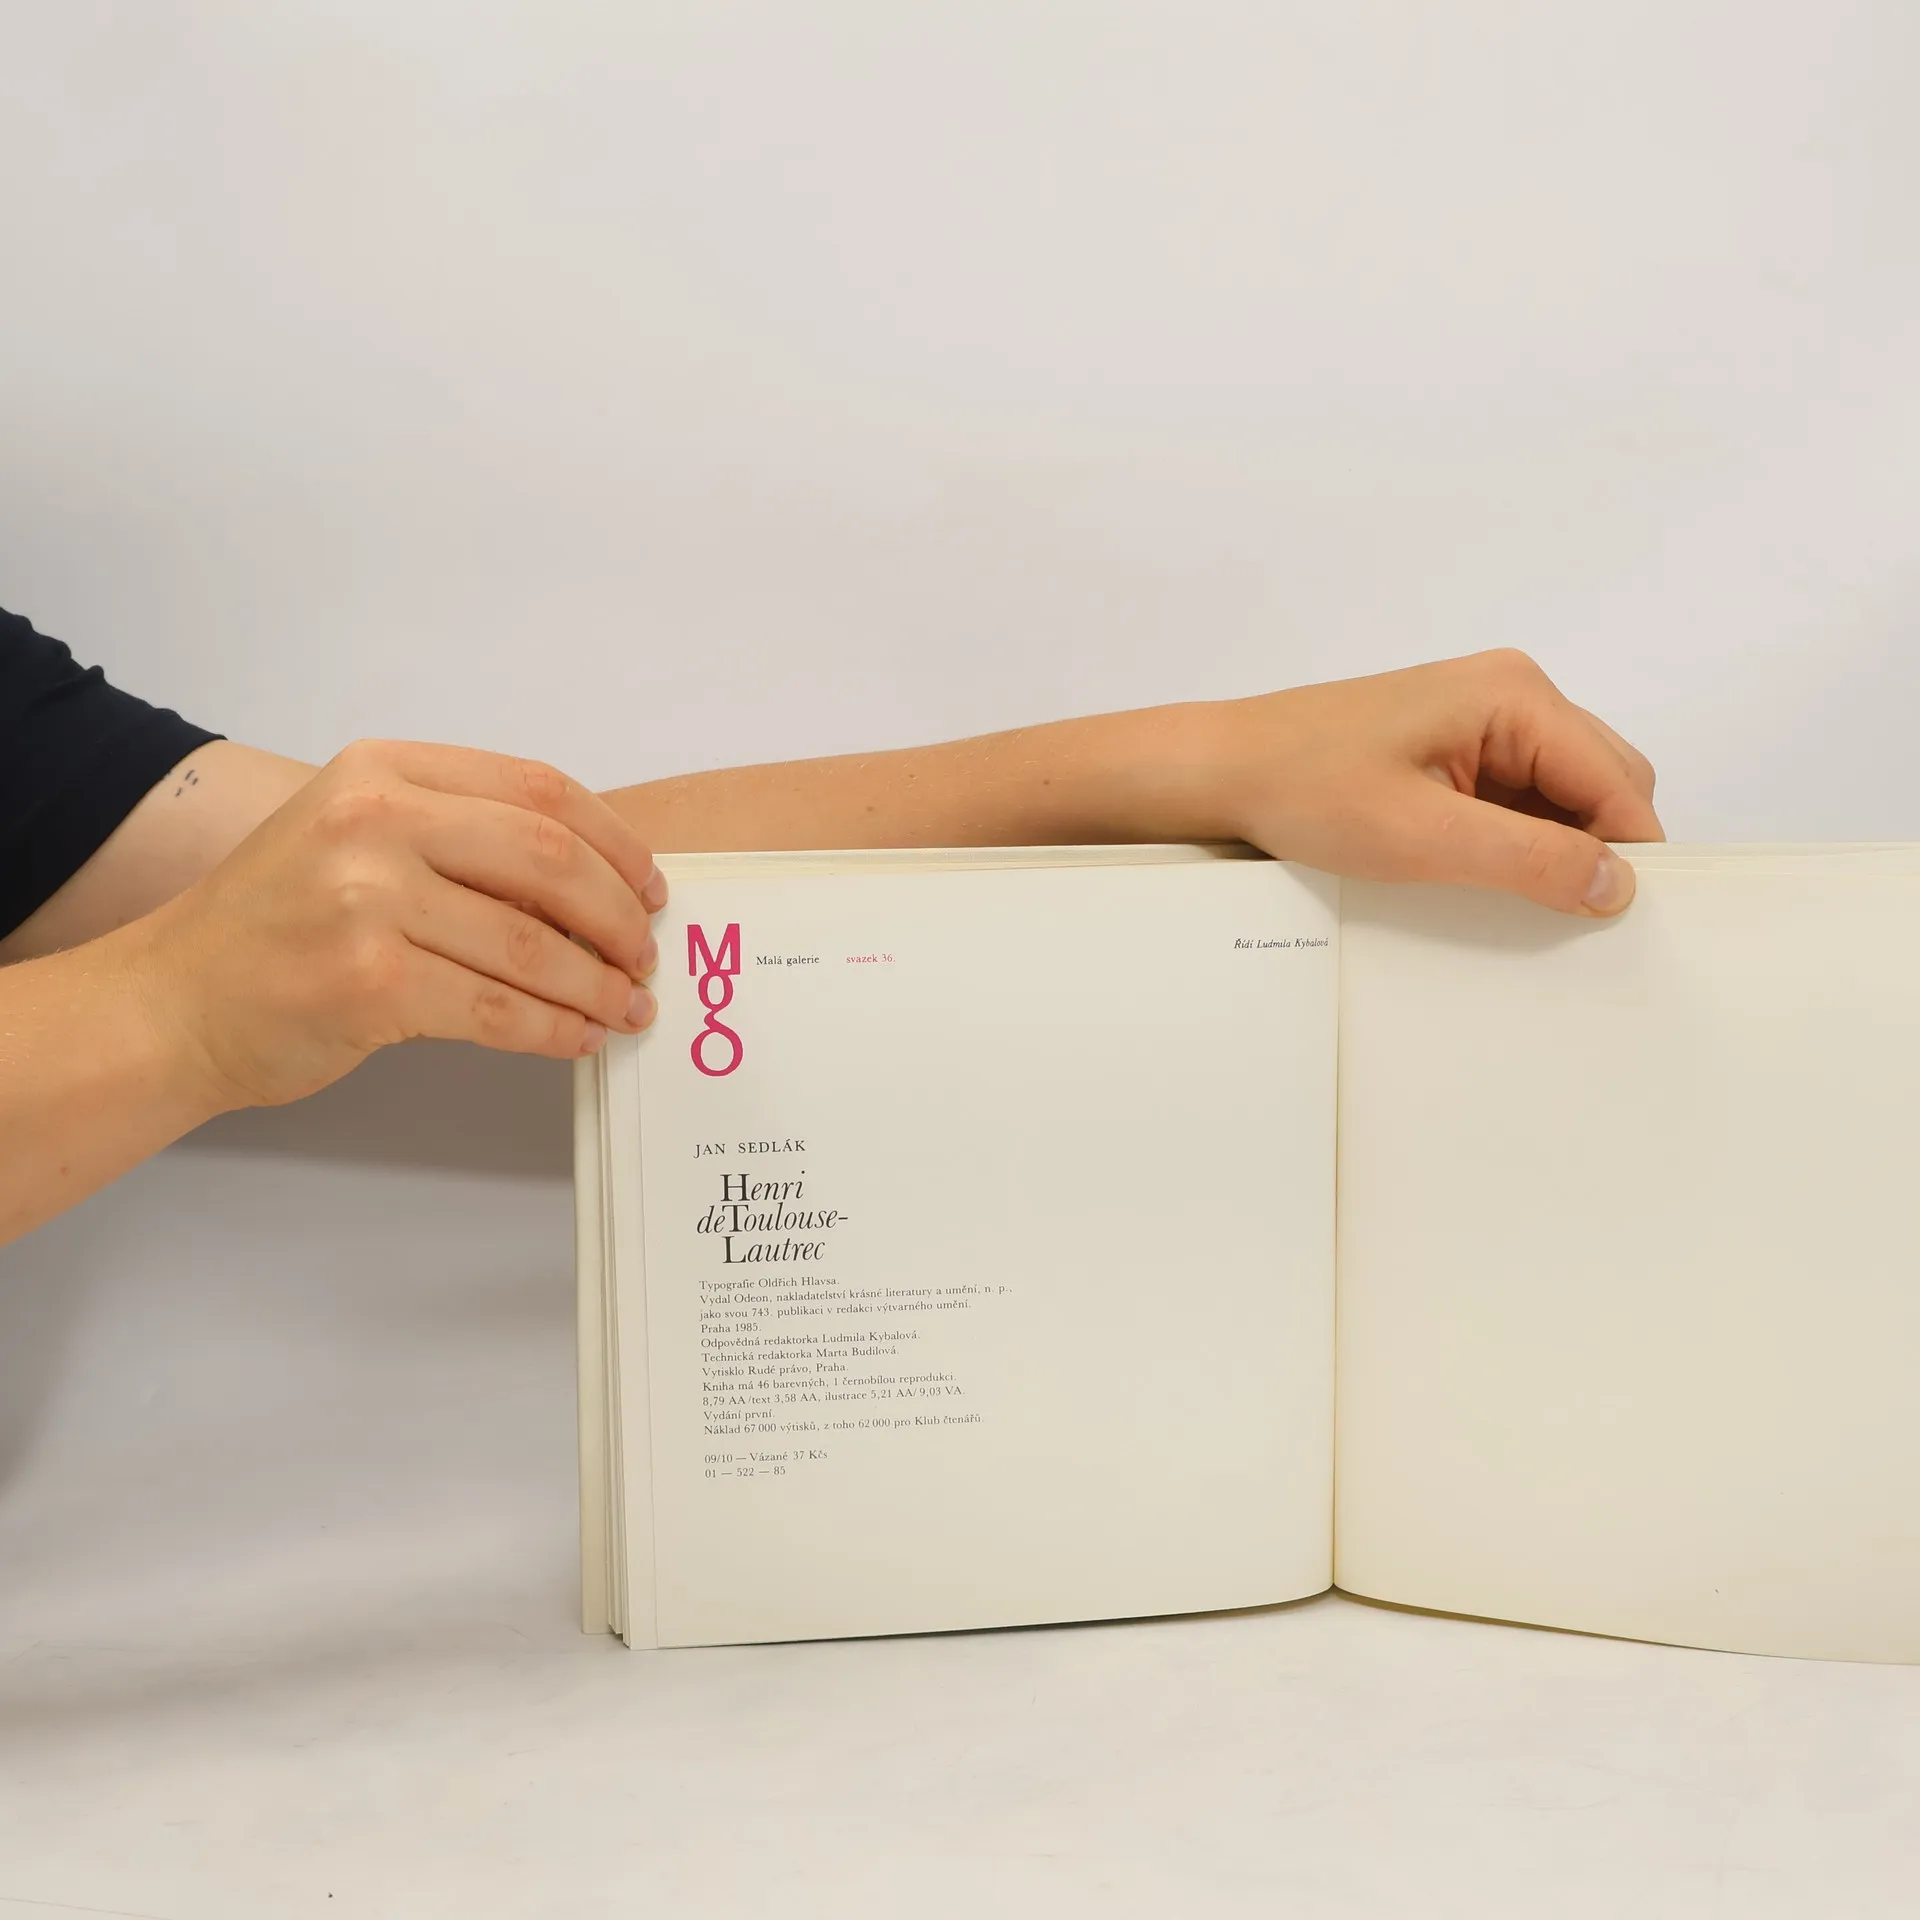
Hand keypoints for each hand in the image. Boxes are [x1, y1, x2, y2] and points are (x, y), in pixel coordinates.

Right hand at [127, 740, 667, 1108]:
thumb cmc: (277, 925)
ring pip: (532, 945)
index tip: (651, 887)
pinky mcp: (369, 984)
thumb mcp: (358, 837)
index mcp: (385, 771)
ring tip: (626, 1008)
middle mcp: (376, 821)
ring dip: (597, 985)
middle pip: (551, 859)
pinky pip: (499, 1010)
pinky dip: (554, 1029)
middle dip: (618, 916)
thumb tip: (597, 882)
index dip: (616, 842)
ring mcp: (368, 901)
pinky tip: (579, 1038)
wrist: (173, 1002)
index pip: (540, 790)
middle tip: (646, 957)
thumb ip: (461, 836)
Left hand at [1215, 651, 1663, 913]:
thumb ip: (1529, 860)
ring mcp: (1483, 717)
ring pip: (1563, 793)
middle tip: (1560, 918)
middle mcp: (1512, 693)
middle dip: (1594, 848)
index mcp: (1516, 696)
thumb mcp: (1424, 837)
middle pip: (1602, 781)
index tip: (1619, 922)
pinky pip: (1519, 796)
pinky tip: (1480, 874)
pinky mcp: (1455, 745)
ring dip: (1552, 846)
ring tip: (1508, 896)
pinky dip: (1517, 838)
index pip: (1617, 781)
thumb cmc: (1307, 789)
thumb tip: (1619, 886)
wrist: (1222, 770)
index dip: (1628, 853)